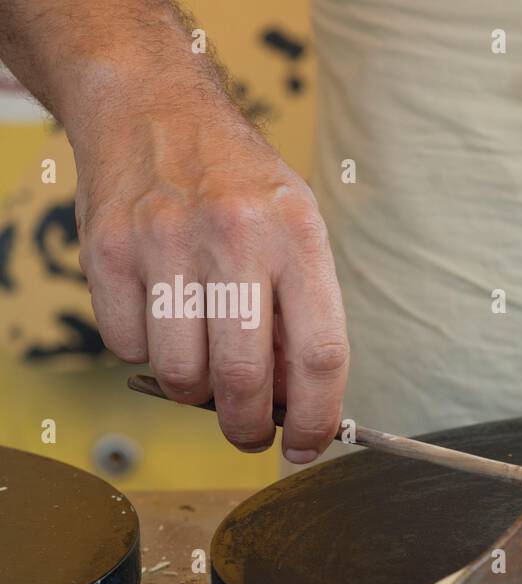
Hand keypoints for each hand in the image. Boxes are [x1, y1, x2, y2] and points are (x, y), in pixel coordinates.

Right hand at [73, 93, 347, 462]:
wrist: (155, 108)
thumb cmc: (240, 186)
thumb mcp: (297, 233)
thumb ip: (301, 315)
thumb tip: (295, 405)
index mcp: (298, 238)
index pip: (320, 354)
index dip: (315, 417)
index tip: (304, 444)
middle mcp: (235, 238)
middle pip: (244, 377)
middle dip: (247, 427)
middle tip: (248, 434)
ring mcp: (167, 243)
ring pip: (180, 374)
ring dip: (193, 393)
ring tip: (204, 364)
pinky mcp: (109, 251)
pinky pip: (127, 346)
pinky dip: (145, 353)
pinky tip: (162, 317)